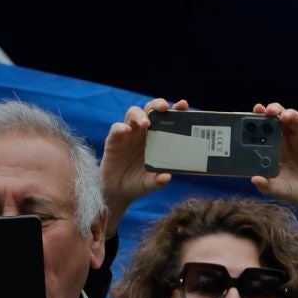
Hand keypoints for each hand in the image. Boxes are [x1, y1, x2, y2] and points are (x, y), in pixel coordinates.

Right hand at [100, 98, 187, 226]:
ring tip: (146, 123)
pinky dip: (121, 128)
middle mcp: (143, 132)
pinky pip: (116, 128)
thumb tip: (166, 177)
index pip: (167, 119)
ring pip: (133, 113)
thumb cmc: (137, 183)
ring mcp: (128, 134)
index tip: (183, 105)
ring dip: (140, 115)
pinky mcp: (114, 140)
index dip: (175, 110)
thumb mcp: (149, 183)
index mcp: (157, 138)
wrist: (117, 192)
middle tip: (164, 107)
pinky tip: (126, 131)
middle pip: (150, 109)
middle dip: (157, 104)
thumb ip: (157, 180)